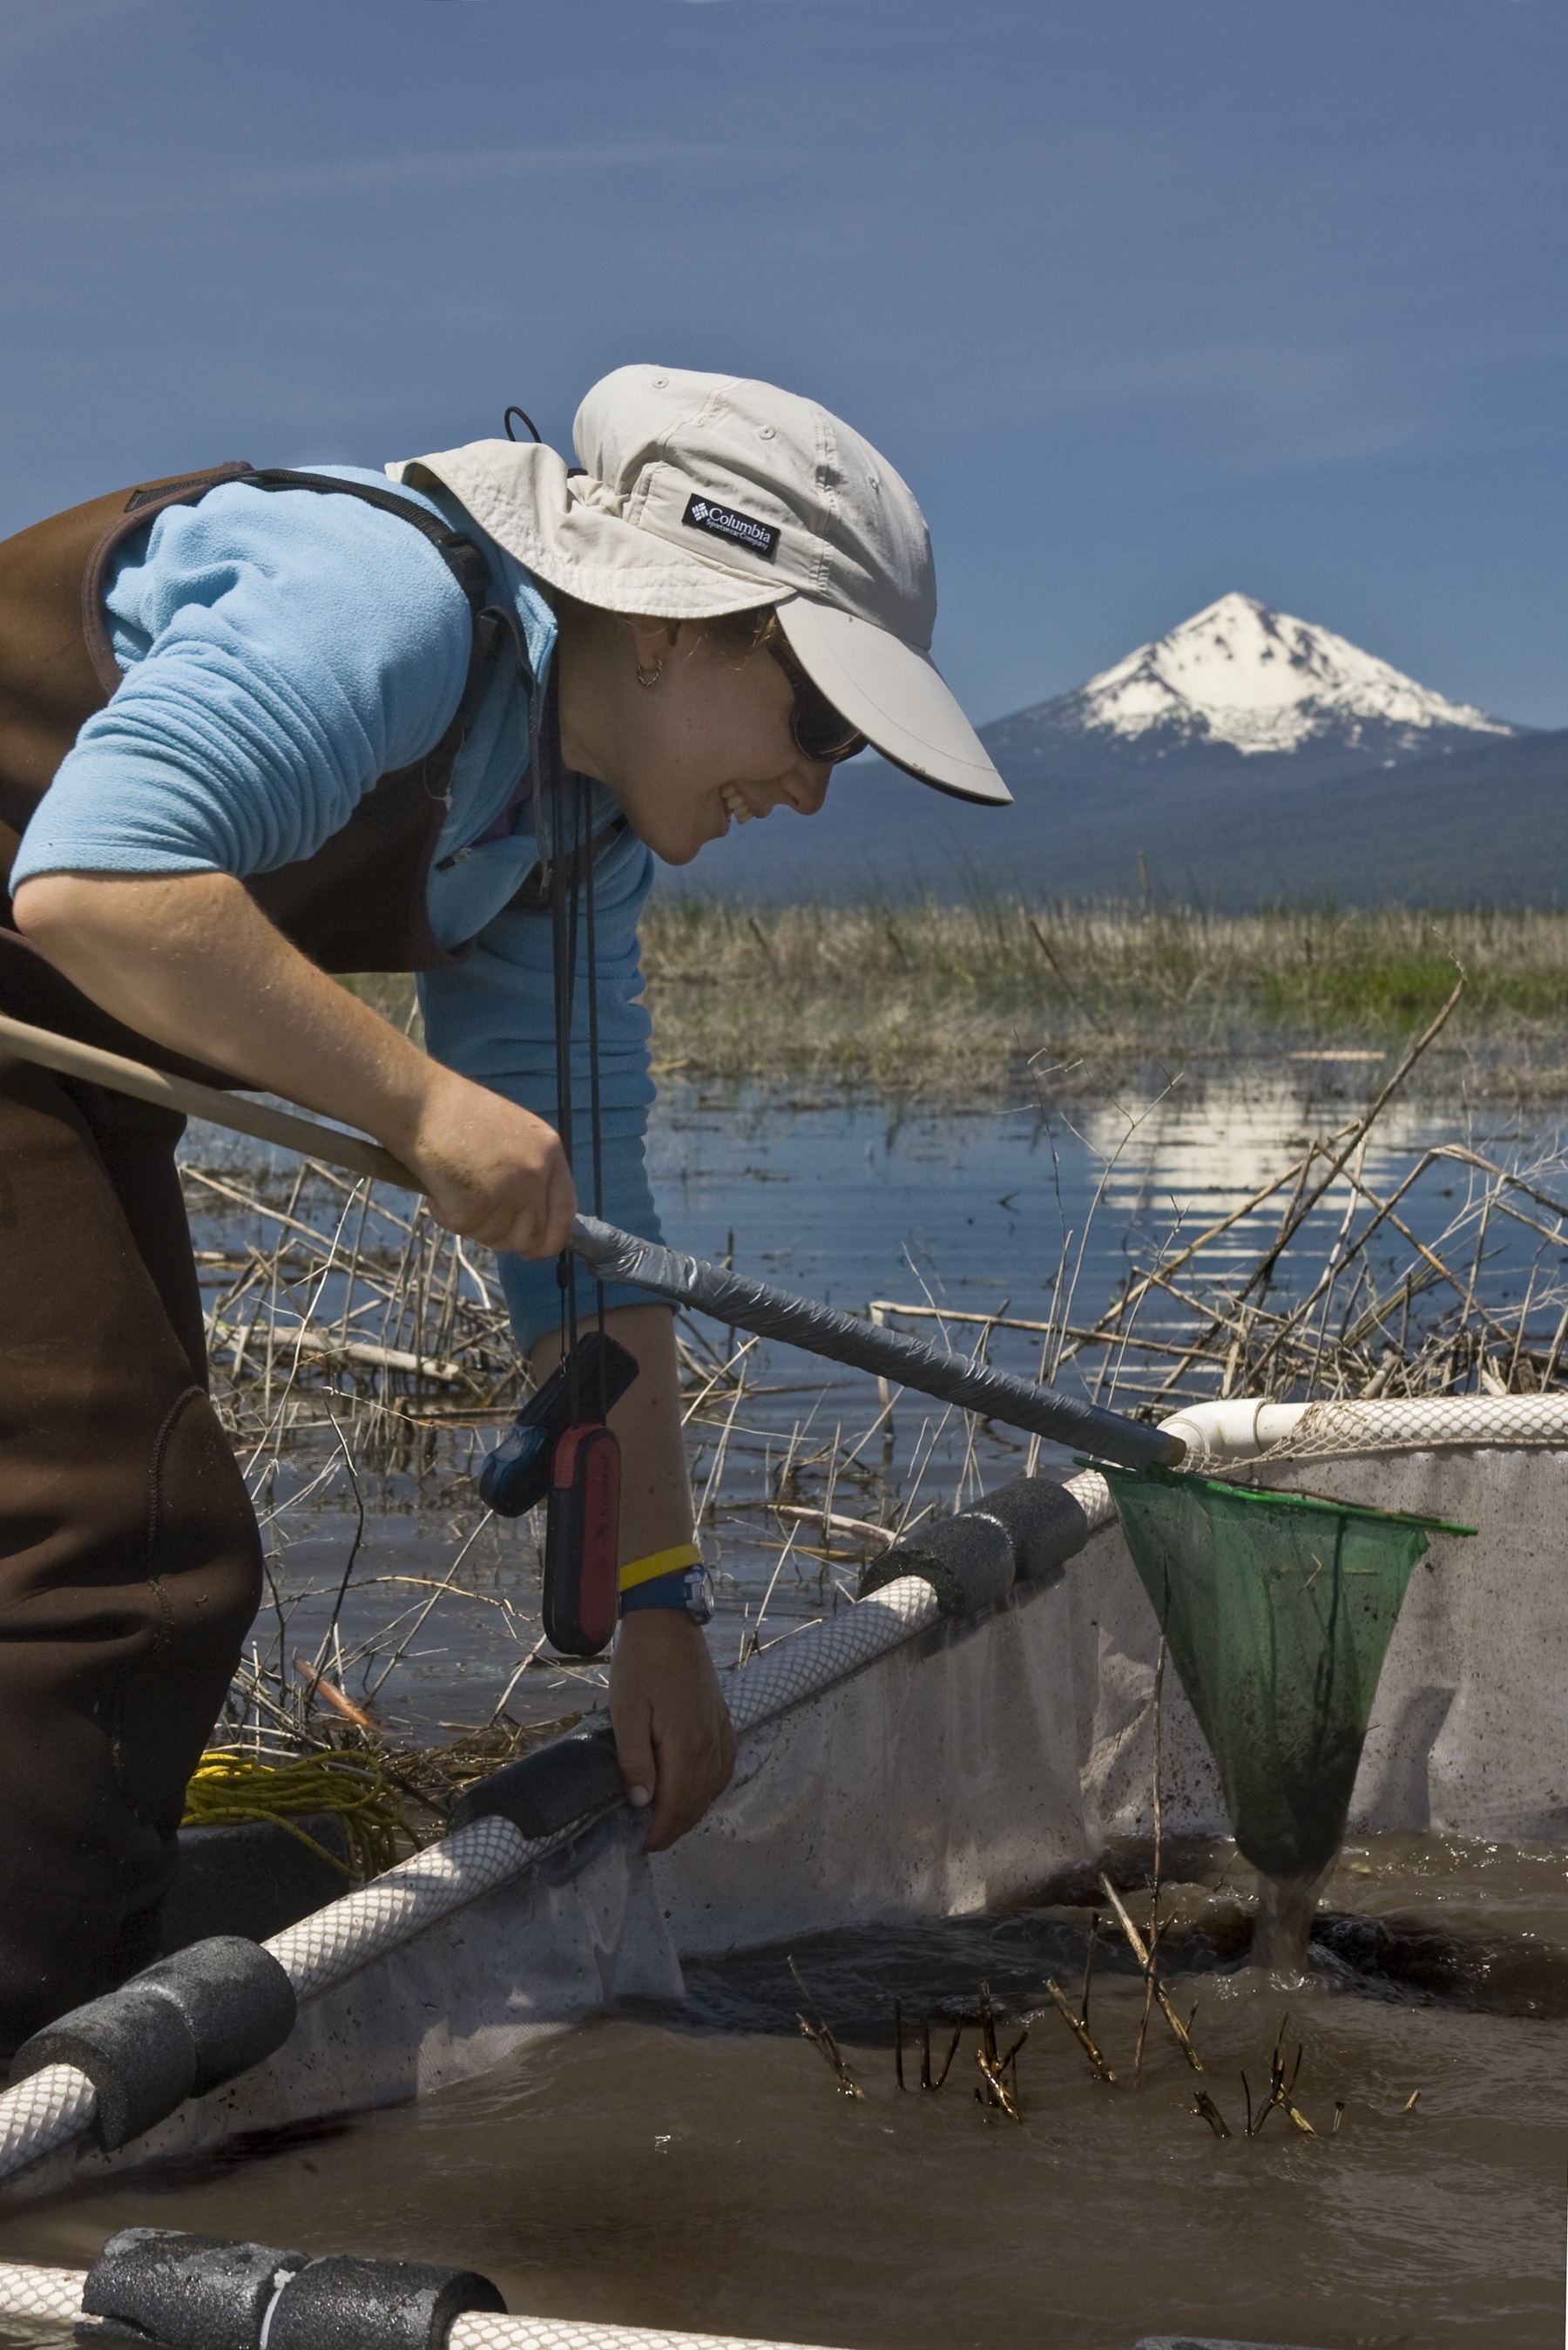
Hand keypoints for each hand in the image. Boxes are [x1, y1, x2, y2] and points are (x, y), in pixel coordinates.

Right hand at [401, 1064, 575, 1258]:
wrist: (420, 1103)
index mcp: (550, 1152)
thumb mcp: (513, 1135)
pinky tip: (438, 1189)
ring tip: (454, 1189)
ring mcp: (507, 1191)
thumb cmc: (458, 1114)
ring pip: (495, 1237)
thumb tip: (530, 1220)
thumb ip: (529, 1173)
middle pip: (530, 1233)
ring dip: (472, 1224)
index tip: (536, 1251)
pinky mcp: (474, 1205)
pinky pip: (463, 1229)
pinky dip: (446, 1216)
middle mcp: (535, 1174)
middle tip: (479, 1221)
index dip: (552, 1238)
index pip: (565, 1210)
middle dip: (505, 1238)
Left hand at [609, 1609, 735, 1850]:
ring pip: (714, 1787)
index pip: (677, 1803)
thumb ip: (634, 1759)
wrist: (668, 1623)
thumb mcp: (626, 1710)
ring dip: (694, 1810)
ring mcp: (721, 1730)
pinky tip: (698, 1791)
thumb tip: (642, 1802)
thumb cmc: (641, 1664)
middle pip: (698, 1801)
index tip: (643, 1845)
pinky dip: (712, 1788)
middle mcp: (710, 1743)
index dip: (661, 1830)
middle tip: (651, 1839)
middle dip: (676, 1826)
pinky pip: (725, 1766)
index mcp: (686, 1744)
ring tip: (670, 1821)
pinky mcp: (724, 1719)